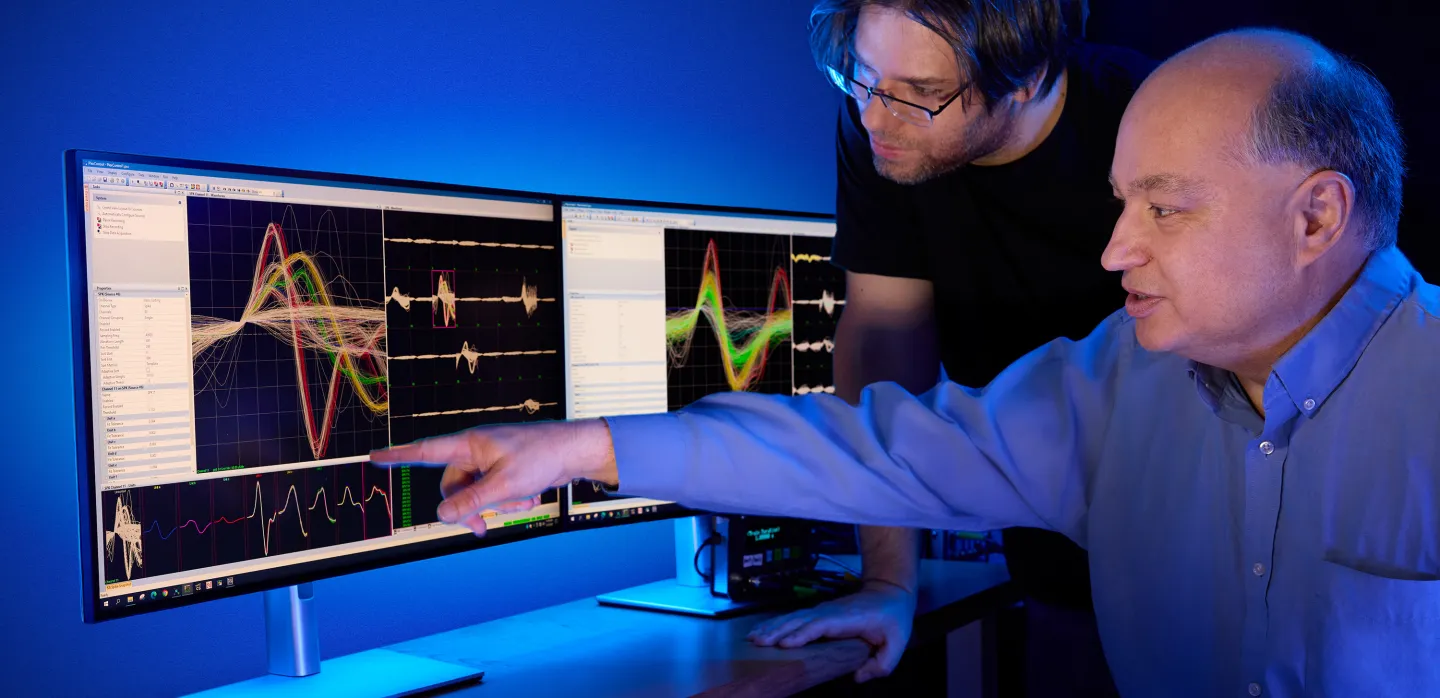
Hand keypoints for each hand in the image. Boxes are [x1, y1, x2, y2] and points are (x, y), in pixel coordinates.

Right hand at [368, 419, 616, 535]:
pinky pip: (494, 493)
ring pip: (475, 494)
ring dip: (494, 505)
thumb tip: (442, 516)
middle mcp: (476, 451)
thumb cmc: (541, 457)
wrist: (575, 451)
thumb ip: (471, 501)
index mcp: (470, 444)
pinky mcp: (503, 470)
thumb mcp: (503, 485)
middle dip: (467, 509)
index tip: (374, 458)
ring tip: (521, 499)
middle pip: (452, 487)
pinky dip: (508, 499)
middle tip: (482, 529)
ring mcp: (490, 461)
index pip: (426, 451)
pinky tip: (529, 495)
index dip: (398, 456)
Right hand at [747, 580, 916, 682]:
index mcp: (846, 619)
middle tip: (757, 642)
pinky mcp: (818, 613)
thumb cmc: (893, 617)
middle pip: (798, 621)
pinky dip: (776, 624)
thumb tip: (858, 678)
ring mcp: (822, 611)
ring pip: (792, 618)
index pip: (819, 626)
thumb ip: (882, 664)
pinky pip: (794, 619)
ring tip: (752, 637)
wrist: (890, 591)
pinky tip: (763, 630)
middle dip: (777, 631)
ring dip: (772, 627)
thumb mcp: (898, 643)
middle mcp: (829, 612)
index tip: (784, 644)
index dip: (802, 634)